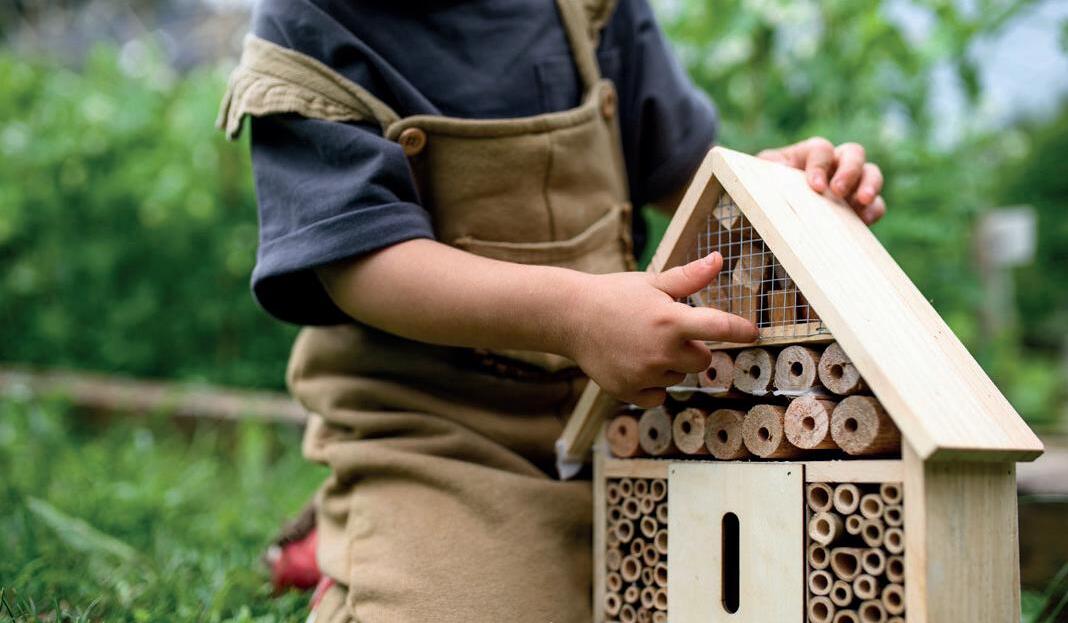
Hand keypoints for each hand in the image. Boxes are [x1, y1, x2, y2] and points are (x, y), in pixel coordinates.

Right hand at [566, 253, 757, 407]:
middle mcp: (661, 350)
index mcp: (671, 319)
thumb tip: (718, 259)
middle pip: (703, 360)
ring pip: (679, 377)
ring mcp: (645, 373)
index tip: (753, 332)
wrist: (570, 317)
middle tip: (669, 332)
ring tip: (643, 345)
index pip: (719, 327)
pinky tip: (635, 364)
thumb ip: (689, 277)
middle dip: (694, 348)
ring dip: (671, 365)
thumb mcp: (652, 282)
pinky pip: (658, 395)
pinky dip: (652, 384)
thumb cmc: (614, 295)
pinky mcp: (629, 390)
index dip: (741, 330)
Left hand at [758, 137, 885, 224]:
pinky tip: (865, 220)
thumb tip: (779, 167)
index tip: (815, 185)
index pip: (821, 150)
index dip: (820, 165)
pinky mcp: (860, 206)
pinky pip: (876, 203)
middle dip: (849, 170)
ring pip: (871, 173)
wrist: (774, 215)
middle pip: (854, 153)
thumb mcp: (761, 175)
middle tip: (838, 190)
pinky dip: (874, 209)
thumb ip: (768, 168)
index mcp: (811, 153)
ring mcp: (852, 183)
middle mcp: (836, 163)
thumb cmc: (767, 187)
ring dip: (870, 185)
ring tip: (862, 202)